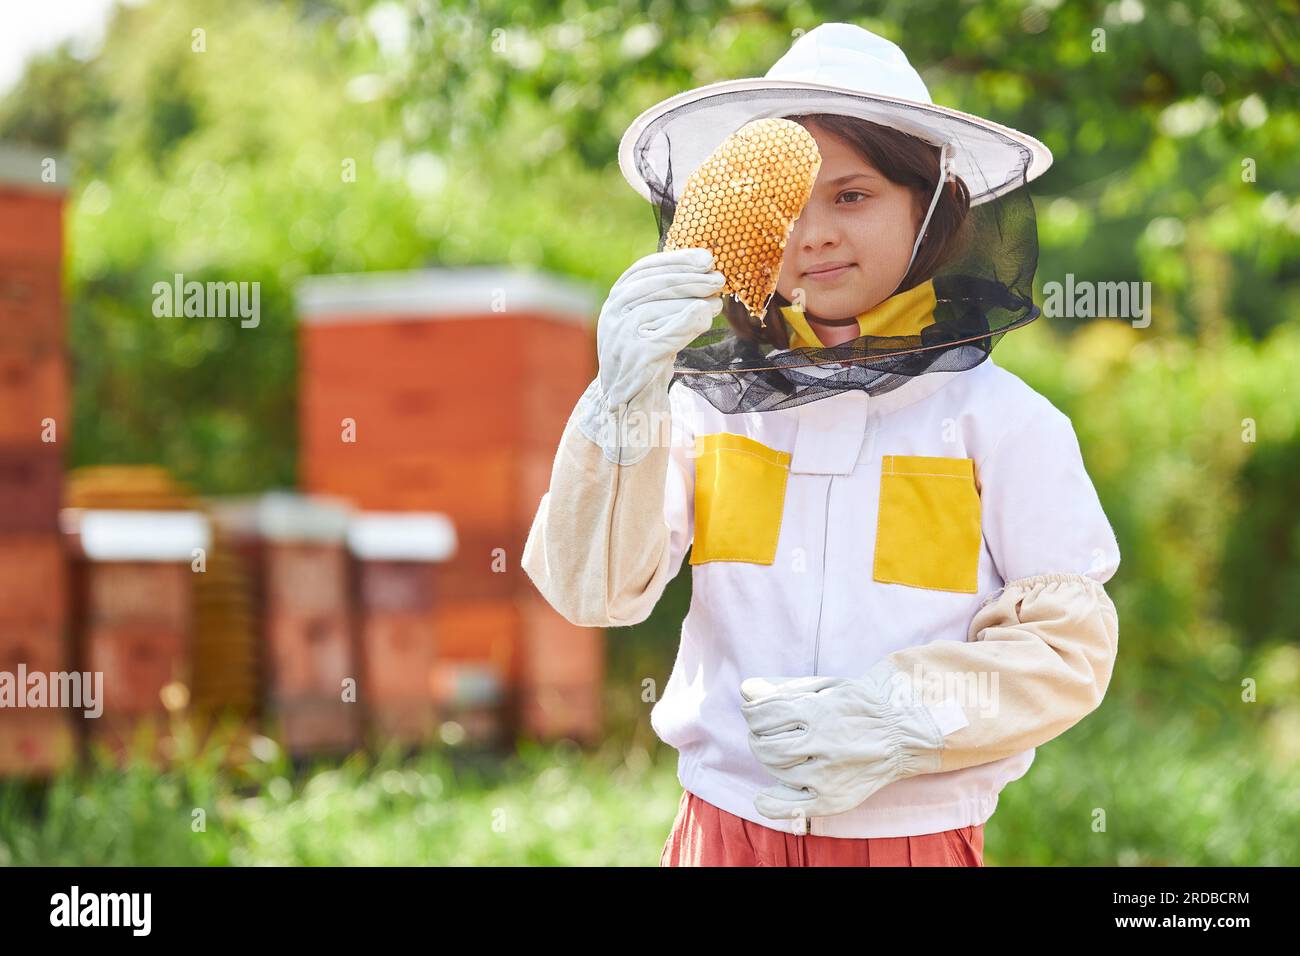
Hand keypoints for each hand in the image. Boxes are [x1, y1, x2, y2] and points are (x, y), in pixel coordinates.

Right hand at [597, 247, 723, 407]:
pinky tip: (705, 318)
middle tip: (718, 280)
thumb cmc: (647, 356)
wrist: (628, 403)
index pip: (645, 269)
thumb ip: (666, 297)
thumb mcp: (651, 321)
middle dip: (691, 279)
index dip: (678, 260)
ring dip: (693, 301)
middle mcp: (613, 314)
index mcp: (616, 299)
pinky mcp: (636, 358)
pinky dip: (689, 323)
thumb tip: (706, 269)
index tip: (706, 258)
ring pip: (659, 308)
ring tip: (716, 303)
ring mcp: (621, 337)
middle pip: (655, 286)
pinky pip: (667, 336)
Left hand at [738, 668, 945, 820]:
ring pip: (777, 771)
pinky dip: (771, 804)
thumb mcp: (827, 687)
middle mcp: (822, 743)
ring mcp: (828, 774)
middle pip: (766, 745)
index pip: (763, 715)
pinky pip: (793, 807)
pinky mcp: (834, 798)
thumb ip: (786, 688)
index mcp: (818, 712)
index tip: (754, 714)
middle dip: (756, 738)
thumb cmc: (860, 706)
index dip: (752, 714)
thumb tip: (745, 690)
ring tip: (772, 753)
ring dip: (765, 761)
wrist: (902, 735)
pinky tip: (763, 797)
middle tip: (761, 735)